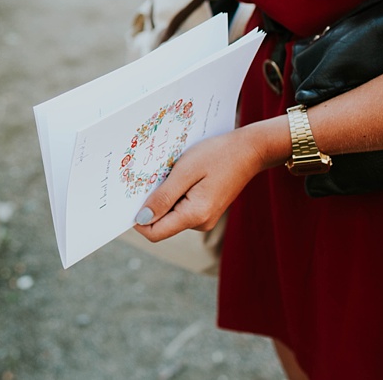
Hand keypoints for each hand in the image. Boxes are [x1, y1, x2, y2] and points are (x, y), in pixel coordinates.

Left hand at [131, 126, 268, 241]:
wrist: (250, 150)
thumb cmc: (217, 155)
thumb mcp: (185, 171)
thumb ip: (163, 197)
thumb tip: (141, 219)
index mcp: (195, 215)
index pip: (155, 233)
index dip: (139, 219)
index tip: (132, 197)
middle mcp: (200, 223)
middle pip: (162, 224)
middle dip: (153, 203)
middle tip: (152, 177)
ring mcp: (205, 218)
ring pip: (171, 215)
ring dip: (164, 196)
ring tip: (173, 172)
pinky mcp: (206, 210)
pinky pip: (182, 208)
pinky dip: (176, 193)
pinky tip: (182, 175)